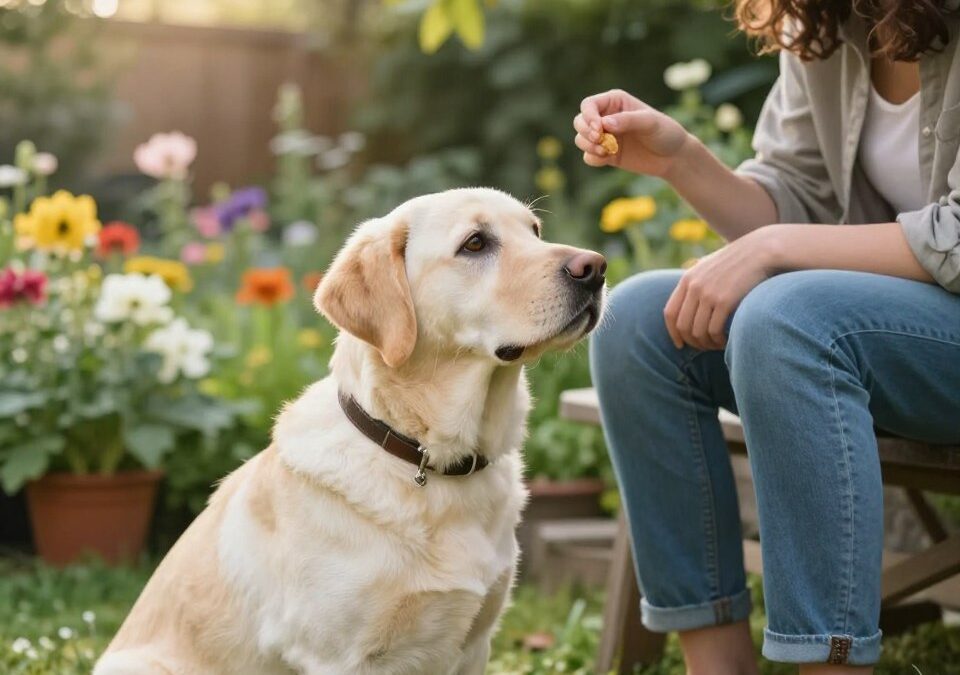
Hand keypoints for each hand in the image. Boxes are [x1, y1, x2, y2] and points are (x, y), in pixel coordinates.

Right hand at [573, 89, 693, 177]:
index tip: (599, 130)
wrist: (673, 157)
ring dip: (588, 146)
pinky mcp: (606, 154)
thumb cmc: (665, 133)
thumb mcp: (650, 122)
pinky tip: (608, 158)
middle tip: (601, 140)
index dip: (588, 116)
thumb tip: (605, 124)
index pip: (588, 105)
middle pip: (579, 121)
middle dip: (586, 132)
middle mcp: (606, 117)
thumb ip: (627, 120)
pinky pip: (588, 156)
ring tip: (606, 151)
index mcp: (615, 102)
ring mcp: (605, 137)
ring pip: (580, 139)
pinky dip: (593, 158)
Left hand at [664, 227, 781, 350]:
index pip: (670, 313)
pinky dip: (718, 341)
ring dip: (706, 344)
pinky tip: (725, 342)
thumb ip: (697, 282)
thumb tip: (688, 303)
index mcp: (688, 279)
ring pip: (698, 331)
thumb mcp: (710, 266)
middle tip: (704, 347)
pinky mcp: (724, 301)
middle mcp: (694, 287)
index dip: (673, 332)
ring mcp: (708, 294)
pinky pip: (714, 330)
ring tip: (716, 345)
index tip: (679, 344)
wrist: (761, 251)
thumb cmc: (738, 261)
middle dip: (691, 342)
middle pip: (683, 326)